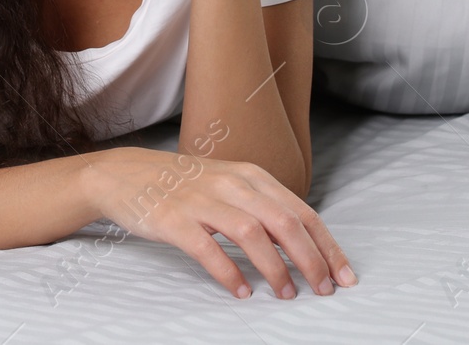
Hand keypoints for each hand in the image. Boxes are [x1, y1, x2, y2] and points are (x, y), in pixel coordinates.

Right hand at [81, 146, 357, 299]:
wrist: (124, 174)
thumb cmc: (183, 185)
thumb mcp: (229, 184)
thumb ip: (262, 206)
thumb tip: (302, 242)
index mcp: (251, 175)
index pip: (302, 212)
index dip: (327, 245)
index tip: (344, 275)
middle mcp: (231, 184)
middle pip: (285, 222)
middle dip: (310, 259)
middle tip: (322, 289)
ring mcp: (202, 200)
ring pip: (252, 234)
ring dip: (276, 268)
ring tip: (286, 293)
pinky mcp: (174, 219)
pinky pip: (208, 249)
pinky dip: (229, 273)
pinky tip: (242, 291)